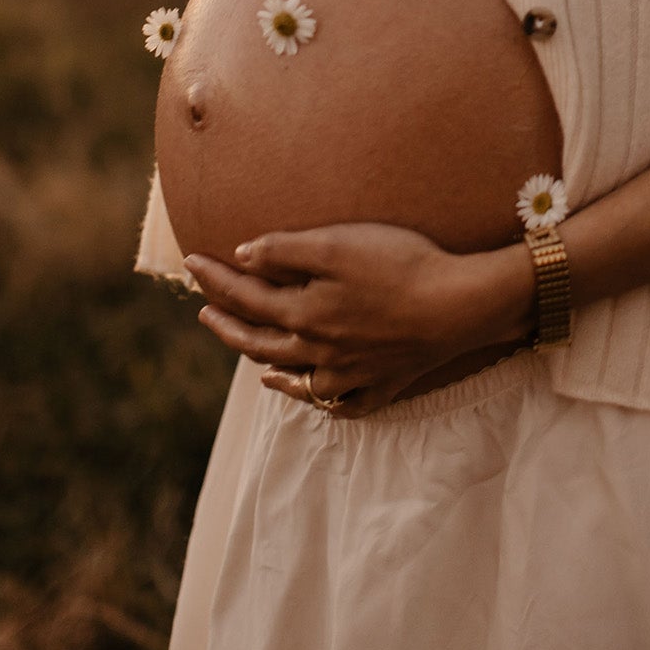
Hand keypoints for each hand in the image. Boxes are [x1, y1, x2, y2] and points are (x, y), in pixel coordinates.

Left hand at [185, 223, 533, 419]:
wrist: (458, 306)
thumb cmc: (399, 265)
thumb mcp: (337, 246)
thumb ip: (285, 252)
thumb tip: (240, 257)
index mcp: (305, 315)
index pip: (246, 297)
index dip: (215, 278)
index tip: (190, 262)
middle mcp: (319, 352)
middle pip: (260, 343)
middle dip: (227, 325)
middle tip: (203, 311)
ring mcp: (351, 374)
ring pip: (295, 377)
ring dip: (265, 364)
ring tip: (248, 356)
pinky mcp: (382, 384)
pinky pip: (340, 403)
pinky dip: (316, 398)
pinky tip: (307, 390)